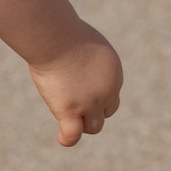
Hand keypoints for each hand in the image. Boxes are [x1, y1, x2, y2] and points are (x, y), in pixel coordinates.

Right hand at [28, 23, 122, 146]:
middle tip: (71, 98)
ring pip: (93, 126)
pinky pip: (73, 134)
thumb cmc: (64, 32)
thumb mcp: (86, 42)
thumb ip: (88, 56)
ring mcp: (89, 103)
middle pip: (106, 112)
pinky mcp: (70, 110)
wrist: (56, 37)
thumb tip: (79, 63)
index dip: (97, 95)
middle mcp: (107, 91)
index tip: (79, 87)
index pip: (111, 95)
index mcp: (114, 74)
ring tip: (65, 113)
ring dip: (81, 123)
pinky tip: (62, 137)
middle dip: (92, 110)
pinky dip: (68, 139)